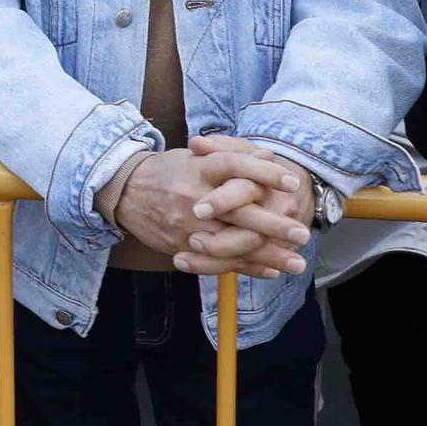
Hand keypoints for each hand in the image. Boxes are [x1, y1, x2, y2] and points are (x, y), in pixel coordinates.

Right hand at [111, 145, 307, 278]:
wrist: (124, 191)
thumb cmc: (166, 171)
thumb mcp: (195, 156)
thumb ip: (232, 155)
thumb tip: (269, 155)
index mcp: (198, 169)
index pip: (235, 166)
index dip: (264, 173)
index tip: (292, 182)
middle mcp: (194, 197)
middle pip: (240, 211)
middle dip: (274, 225)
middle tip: (302, 233)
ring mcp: (188, 226)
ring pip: (233, 244)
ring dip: (267, 255)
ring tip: (295, 263)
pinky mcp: (183, 246)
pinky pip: (219, 262)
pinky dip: (246, 267)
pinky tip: (270, 270)